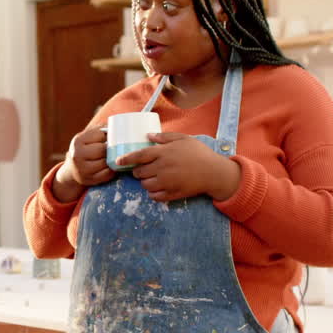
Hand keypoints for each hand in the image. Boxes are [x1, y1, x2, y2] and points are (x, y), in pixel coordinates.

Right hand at [53, 126, 113, 202]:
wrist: (73, 170)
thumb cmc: (85, 149)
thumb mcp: (87, 138)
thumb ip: (99, 129)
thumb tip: (116, 122)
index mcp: (77, 141)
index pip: (100, 135)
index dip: (109, 136)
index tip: (111, 138)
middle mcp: (77, 155)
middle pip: (103, 149)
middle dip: (111, 149)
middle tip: (117, 148)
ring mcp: (82, 169)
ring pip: (106, 162)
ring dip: (113, 159)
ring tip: (116, 156)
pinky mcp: (89, 180)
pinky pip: (108, 174)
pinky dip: (113, 170)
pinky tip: (113, 166)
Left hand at [116, 132, 239, 201]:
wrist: (214, 172)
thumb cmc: (199, 153)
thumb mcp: (183, 139)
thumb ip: (164, 137)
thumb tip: (147, 135)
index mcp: (163, 153)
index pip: (138, 156)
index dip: (126, 159)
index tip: (117, 161)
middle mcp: (162, 168)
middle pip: (139, 172)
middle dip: (137, 171)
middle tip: (143, 169)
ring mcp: (166, 182)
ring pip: (145, 185)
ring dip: (145, 182)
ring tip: (152, 178)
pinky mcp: (172, 194)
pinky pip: (154, 196)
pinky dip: (153, 193)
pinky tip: (158, 188)